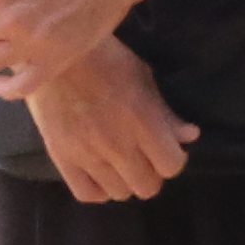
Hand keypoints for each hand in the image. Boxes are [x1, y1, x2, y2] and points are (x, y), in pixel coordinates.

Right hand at [18, 38, 195, 205]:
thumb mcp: (142, 77)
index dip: (172, 159)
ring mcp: (86, 152)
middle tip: (142, 158)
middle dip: (151, 173)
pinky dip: (98, 189)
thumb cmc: (105, 58)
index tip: (165, 149)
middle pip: (147, 187)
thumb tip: (190, 137)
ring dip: (124, 180)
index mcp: (141, 119)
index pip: (171, 166)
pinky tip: (99, 173)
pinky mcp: (60, 156)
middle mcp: (116, 142)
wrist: (53, 50)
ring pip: (120, 193)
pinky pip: (87, 194)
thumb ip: (166, 112)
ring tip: (119, 163)